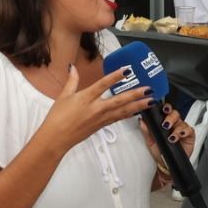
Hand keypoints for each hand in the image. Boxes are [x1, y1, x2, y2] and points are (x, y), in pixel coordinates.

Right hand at [37, 66, 152, 154]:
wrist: (56, 139)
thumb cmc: (57, 118)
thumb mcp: (63, 96)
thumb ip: (72, 81)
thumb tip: (73, 68)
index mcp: (86, 98)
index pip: (104, 84)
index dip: (116, 76)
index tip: (128, 70)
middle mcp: (96, 108)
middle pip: (119, 100)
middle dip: (135, 94)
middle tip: (149, 89)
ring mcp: (100, 118)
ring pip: (123, 111)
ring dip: (138, 106)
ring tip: (150, 101)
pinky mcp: (102, 126)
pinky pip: (118, 118)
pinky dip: (129, 114)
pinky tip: (138, 112)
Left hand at [140, 101, 193, 174]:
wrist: (166, 164)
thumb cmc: (159, 152)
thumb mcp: (150, 142)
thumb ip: (146, 131)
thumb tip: (141, 121)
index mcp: (164, 122)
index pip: (166, 111)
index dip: (165, 108)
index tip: (163, 109)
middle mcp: (174, 124)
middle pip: (175, 114)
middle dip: (170, 117)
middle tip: (166, 124)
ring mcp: (182, 129)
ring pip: (182, 122)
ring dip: (176, 128)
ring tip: (171, 136)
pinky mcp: (189, 135)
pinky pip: (189, 130)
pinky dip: (184, 132)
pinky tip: (180, 136)